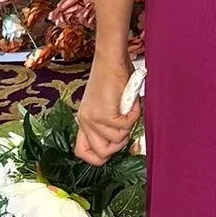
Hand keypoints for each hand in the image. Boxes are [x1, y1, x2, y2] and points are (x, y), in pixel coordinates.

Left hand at [75, 51, 141, 165]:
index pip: (82, 152)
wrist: (111, 60)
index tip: (113, 145)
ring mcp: (92, 119)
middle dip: (119, 145)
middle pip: (101, 154)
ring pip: (117, 140)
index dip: (99, 156)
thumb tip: (121, 139)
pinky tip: (131, 102)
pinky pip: (125, 126)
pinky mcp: (103, 114)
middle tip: (126, 127)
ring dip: (129, 126)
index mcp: (84, 121)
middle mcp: (84, 121)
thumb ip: (109, 124)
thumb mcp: (107, 105)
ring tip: (128, 108)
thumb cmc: (114, 78)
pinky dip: (133, 115)